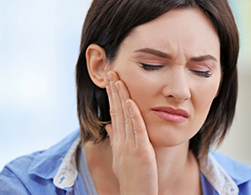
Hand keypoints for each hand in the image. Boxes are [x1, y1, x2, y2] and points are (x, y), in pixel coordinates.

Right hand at [104, 71, 157, 194]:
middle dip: (113, 90)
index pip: (114, 113)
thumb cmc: (130, 178)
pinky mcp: (141, 152)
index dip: (112, 96)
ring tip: (117, 79)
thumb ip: (115, 139)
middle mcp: (121, 141)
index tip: (110, 80)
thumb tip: (108, 124)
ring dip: (121, 97)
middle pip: (116, 110)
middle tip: (110, 71)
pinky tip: (131, 102)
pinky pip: (137, 130)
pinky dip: (134, 115)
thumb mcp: (120, 157)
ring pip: (125, 117)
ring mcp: (130, 146)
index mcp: (118, 141)